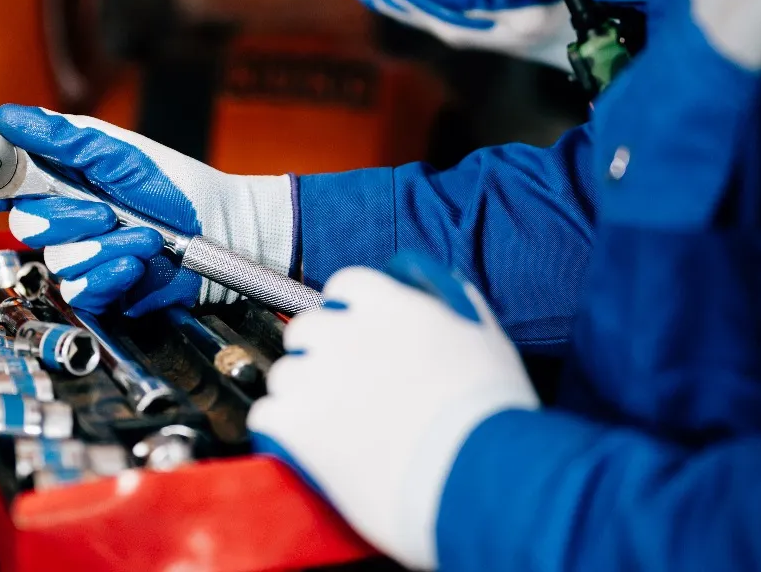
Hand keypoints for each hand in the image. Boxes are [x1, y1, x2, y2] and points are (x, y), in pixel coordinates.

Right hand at [0, 105, 295, 315]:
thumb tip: (7, 116)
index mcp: (60, 179)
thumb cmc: (176, 186)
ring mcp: (81, 255)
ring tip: (142, 235)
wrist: (222, 231)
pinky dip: (114, 272)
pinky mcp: (101, 289)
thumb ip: (61, 136)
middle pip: (24, 225)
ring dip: (106, 245)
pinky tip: (137, 262)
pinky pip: (82, 288)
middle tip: (104, 208)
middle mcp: (64, 217)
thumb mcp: (118, 151)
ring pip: (58, 259)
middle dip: (67, 217)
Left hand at [248, 253, 537, 569]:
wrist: (477, 475)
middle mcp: (344, 331)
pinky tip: (305, 448)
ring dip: (301, 395)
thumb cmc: (493, 416)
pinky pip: (267, 416)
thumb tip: (439, 295)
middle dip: (320, 353)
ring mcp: (315, 376)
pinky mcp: (297, 424)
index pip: (346, 285)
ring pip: (285, 373)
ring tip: (330, 426)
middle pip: (307, 328)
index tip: (358, 334)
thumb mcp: (488, 339)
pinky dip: (282, 432)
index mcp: (389, 305)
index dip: (349, 313)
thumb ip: (455, 306)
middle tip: (344, 387)